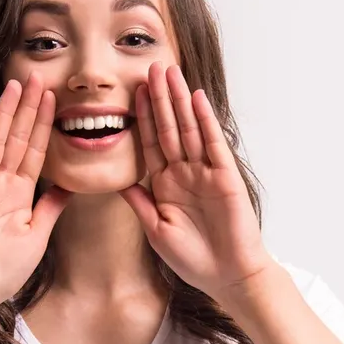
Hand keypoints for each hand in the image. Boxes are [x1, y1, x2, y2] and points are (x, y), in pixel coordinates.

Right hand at [0, 72, 71, 315]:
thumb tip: (70, 187)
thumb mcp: (37, 234)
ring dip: (7, 113)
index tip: (54, 98)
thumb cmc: (2, 271)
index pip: (34, 151)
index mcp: (19, 193)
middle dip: (28, 108)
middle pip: (17, 138)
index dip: (44, 124)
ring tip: (17, 84)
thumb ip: (51, 207)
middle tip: (38, 77)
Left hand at [118, 62, 274, 302]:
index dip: (142, 117)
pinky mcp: (225, 177)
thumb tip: (117, 181)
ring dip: (179, 100)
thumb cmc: (192, 258)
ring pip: (188, 128)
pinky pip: (212, 144)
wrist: (226, 275)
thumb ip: (139, 202)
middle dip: (160, 98)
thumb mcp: (155, 228)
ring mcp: (205, 172)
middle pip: (169, 127)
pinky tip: (196, 98)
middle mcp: (184, 172)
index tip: (132, 93)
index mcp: (165, 184)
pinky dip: (204, 121)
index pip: (150, 143)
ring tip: (170, 72)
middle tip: (150, 67)